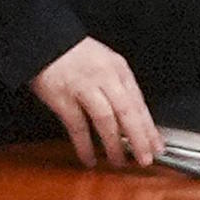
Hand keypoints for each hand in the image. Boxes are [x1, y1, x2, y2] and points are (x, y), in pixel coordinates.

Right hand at [30, 37, 164, 168]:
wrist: (43, 38)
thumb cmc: (73, 54)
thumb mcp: (104, 62)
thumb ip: (117, 87)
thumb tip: (131, 118)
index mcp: (118, 69)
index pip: (139, 103)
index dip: (149, 128)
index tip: (156, 146)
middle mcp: (104, 77)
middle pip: (128, 112)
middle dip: (139, 139)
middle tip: (145, 159)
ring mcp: (83, 87)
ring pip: (106, 120)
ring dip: (114, 144)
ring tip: (118, 161)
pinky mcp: (62, 97)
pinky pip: (77, 126)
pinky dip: (85, 145)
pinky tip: (89, 158)